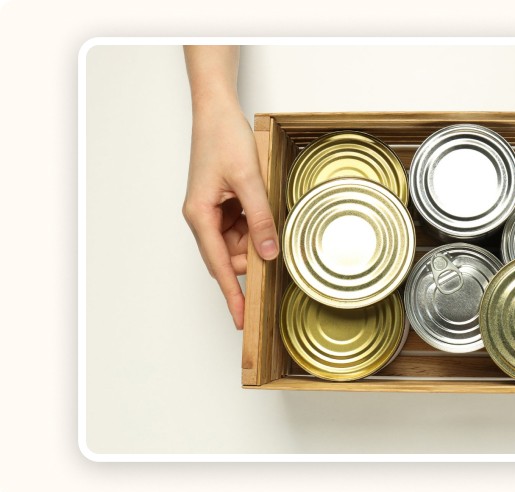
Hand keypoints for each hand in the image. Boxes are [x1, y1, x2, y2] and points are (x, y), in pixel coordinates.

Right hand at [182, 100, 278, 328]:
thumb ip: (260, 218)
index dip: (233, 295)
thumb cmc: (222, 139)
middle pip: (232, 255)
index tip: (242, 320)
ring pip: (240, 242)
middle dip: (254, 254)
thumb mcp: (249, 180)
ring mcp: (214, 212)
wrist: (216, 112)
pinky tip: (263, 203)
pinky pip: (244, 225)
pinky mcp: (225, 204)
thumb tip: (268, 253)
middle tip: (276, 242)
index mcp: (200, 216)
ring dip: (258, 234)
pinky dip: (257, 222)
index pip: (218, 266)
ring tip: (266, 205)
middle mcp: (203, 218)